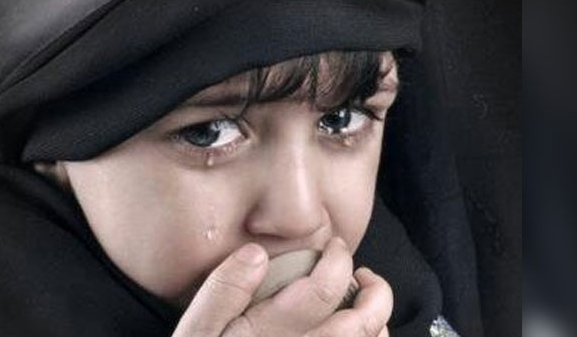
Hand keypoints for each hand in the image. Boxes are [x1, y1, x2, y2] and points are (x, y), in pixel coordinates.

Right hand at [171, 237, 392, 336]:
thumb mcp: (197, 332)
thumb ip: (222, 292)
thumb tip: (256, 254)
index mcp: (271, 333)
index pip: (324, 289)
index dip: (338, 259)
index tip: (335, 247)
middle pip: (361, 323)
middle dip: (374, 290)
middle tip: (362, 273)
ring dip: (379, 322)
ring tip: (366, 305)